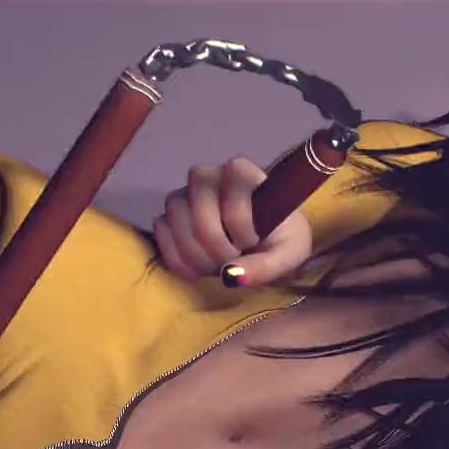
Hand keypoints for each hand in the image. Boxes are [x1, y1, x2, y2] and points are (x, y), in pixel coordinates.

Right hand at [151, 155, 314, 288]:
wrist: (266, 249)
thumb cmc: (281, 242)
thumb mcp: (287, 257)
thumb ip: (265, 266)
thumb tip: (229, 275)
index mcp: (244, 174)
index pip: (232, 180)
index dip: (239, 218)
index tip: (253, 241)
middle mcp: (211, 177)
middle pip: (197, 196)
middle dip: (213, 239)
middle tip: (230, 259)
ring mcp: (187, 195)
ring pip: (175, 212)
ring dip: (193, 251)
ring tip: (215, 268)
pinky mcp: (171, 217)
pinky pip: (161, 229)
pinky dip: (176, 257)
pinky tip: (197, 273)